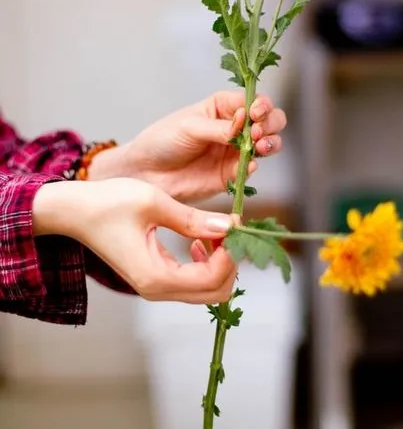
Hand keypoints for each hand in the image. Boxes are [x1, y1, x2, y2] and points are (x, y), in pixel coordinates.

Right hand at [33, 179, 236, 303]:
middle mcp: (156, 289)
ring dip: (219, 262)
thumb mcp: (154, 202)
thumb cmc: (107, 203)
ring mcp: (155, 286)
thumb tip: (231, 226)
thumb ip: (193, 218)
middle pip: (214, 293)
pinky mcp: (154, 277)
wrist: (74, 210)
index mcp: (155, 277)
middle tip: (229, 228)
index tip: (235, 223)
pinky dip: (205, 262)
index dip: (230, 253)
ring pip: (206, 289)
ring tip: (215, 230)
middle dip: (229, 262)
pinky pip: (192, 280)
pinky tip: (199, 238)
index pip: (211, 279)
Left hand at [90, 91, 286, 201]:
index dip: (261, 105)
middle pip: (270, 120)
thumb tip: (244, 128)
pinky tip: (249, 164)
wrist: (146, 173)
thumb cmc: (163, 140)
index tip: (255, 113)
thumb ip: (218, 128)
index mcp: (224, 107)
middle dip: (270, 124)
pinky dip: (255, 165)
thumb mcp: (189, 126)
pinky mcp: (232, 174)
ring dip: (271, 143)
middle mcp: (235, 127)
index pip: (254, 100)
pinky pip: (252, 169)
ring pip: (268, 144)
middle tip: (258, 132)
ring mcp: (235, 151)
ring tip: (259, 146)